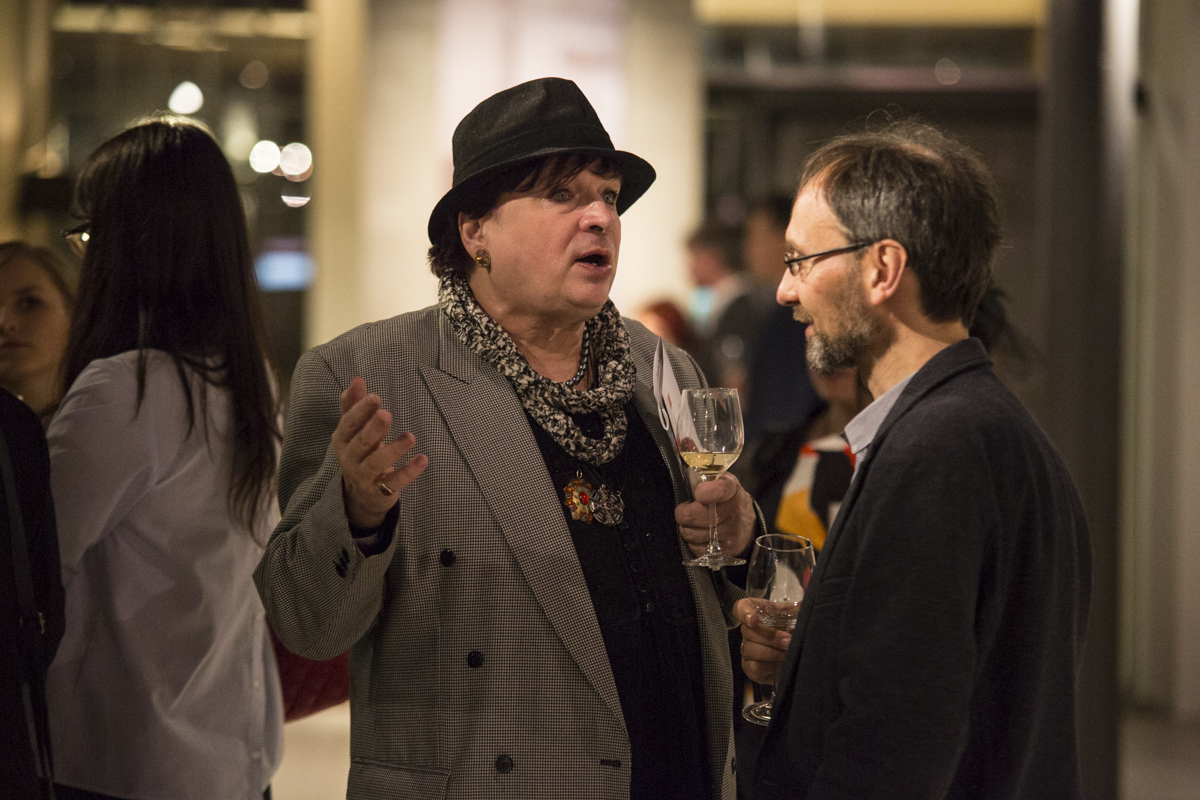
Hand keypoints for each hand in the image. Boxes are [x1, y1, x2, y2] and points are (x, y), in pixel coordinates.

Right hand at [333, 377, 427, 528]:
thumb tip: (357, 380)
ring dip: (393, 450)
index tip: (375, 397)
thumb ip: (354, 405)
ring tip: (410, 436)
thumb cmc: (360, 452)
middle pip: (361, 443)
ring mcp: (364, 477)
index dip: (360, 411)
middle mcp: (349, 459)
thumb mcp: (354, 430)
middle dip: (373, 429)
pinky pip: (394, 482)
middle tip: (386, 414)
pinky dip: (409, 472)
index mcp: (342, 440)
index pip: (349, 424)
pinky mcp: (380, 492)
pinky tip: (423, 459)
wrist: (361, 495)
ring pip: (376, 463)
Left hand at [674, 473, 755, 557]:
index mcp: (732, 489)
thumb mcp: (723, 481)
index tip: (697, 494)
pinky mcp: (726, 550)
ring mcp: (731, 533)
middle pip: (693, 516)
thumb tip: (687, 472)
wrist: (747, 524)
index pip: (717, 491)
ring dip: (687, 529)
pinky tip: (700, 535)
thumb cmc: (728, 500)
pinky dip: (693, 543)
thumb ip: (706, 477)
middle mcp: (734, 512)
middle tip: (685, 510)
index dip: (702, 493)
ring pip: (691, 534)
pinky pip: (696, 549)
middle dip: (682, 513)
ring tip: (693, 523)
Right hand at [735, 597, 791, 684]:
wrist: (794, 653)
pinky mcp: (750, 668)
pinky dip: (770, 667)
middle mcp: (747, 630)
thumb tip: (804, 603)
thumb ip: (796, 610)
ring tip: (788, 653)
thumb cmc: (792, 629)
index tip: (754, 619)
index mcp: (756, 612)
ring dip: (771, 652)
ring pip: (750, 650)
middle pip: (747, 631)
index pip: (741, 608)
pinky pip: (755, 667)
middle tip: (788, 640)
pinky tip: (781, 664)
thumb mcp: (794, 616)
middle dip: (769, 636)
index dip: (744, 612)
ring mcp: (747, 649)